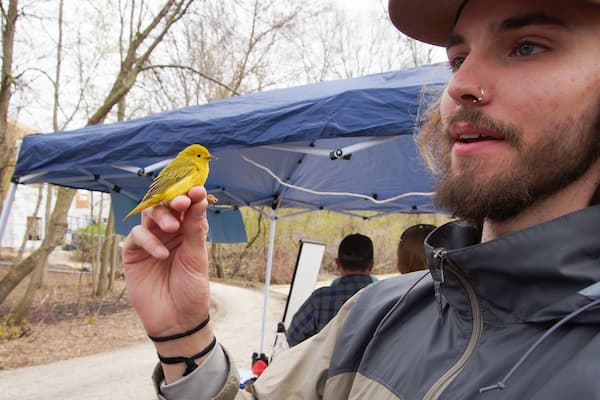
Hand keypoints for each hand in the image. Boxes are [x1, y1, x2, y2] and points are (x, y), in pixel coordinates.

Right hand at [122, 186, 210, 337]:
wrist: (177, 320)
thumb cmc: (192, 289)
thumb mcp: (197, 257)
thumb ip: (195, 228)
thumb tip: (199, 199)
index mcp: (188, 230)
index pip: (187, 206)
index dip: (190, 195)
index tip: (197, 190)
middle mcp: (169, 232)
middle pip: (166, 205)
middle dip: (173, 200)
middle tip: (181, 203)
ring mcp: (150, 241)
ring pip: (149, 214)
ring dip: (161, 216)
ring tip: (173, 228)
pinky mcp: (133, 254)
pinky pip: (136, 236)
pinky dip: (148, 240)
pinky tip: (161, 255)